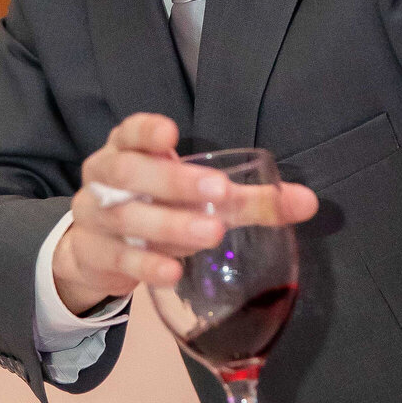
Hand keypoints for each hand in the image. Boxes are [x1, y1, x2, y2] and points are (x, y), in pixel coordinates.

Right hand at [52, 112, 317, 317]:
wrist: (100, 251)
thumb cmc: (157, 208)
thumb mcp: (197, 198)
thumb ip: (247, 199)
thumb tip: (308, 203)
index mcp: (128, 150)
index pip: (130, 132)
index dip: (147, 131)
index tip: (171, 134)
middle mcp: (104, 178)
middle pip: (128, 172)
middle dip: (173, 180)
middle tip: (219, 192)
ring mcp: (93, 217)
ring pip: (124, 216)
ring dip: (169, 225)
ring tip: (211, 234)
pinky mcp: (93, 254)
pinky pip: (118, 258)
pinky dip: (146, 265)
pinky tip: (172, 272)